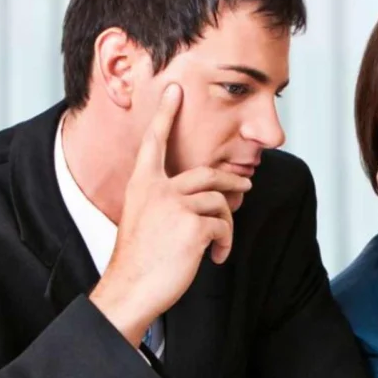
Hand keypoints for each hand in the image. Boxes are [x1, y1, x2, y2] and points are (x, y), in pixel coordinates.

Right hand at [89, 84, 251, 344]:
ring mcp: (176, 205)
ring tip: (219, 245)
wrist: (130, 288)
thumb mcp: (147, 220)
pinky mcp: (194, 226)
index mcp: (142, 184)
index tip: (174, 89)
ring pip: (220, 203)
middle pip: (208, 173)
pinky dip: (225, 243)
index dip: (165, 113)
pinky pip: (223, 226)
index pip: (155, 141)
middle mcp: (158, 188)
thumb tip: (208, 198)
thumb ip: (168, 202)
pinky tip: (215, 258)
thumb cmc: (140, 259)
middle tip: (247, 185)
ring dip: (227, 225)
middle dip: (233, 180)